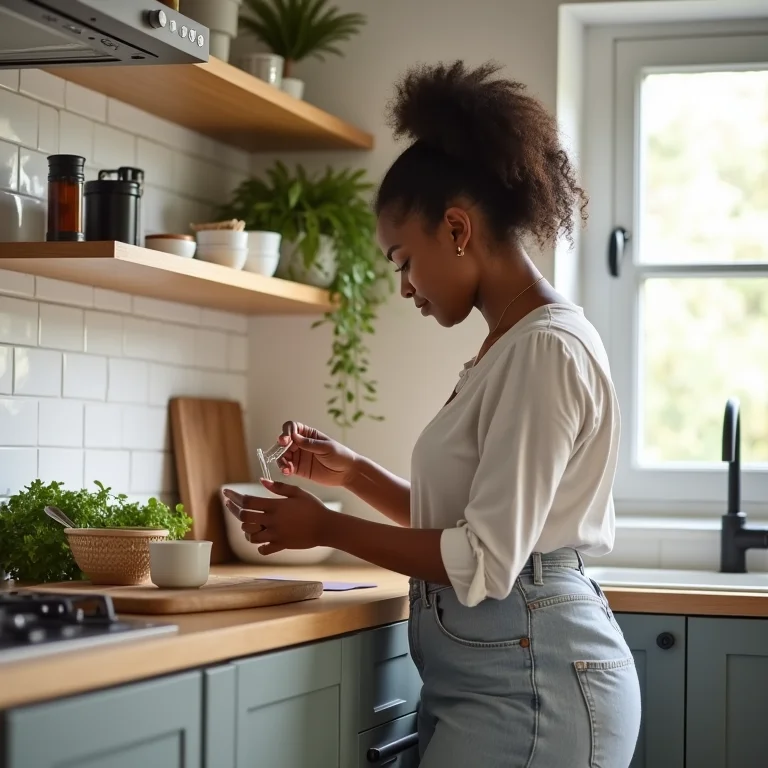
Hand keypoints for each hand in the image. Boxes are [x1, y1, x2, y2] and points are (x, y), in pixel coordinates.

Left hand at [223, 480, 337, 555]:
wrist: (326, 527)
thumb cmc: (313, 506)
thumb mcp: (298, 492)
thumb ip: (279, 487)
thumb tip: (261, 481)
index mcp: (275, 506)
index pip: (248, 501)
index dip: (234, 497)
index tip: (226, 493)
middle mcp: (272, 521)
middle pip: (244, 518)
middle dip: (234, 510)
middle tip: (229, 504)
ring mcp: (275, 535)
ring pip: (250, 535)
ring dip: (247, 528)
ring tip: (248, 522)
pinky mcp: (280, 545)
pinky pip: (263, 549)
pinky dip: (259, 545)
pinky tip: (261, 539)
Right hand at [275, 421, 356, 487]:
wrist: (347, 472)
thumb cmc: (340, 455)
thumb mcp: (326, 447)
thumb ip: (310, 444)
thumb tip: (294, 437)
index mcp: (308, 435)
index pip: (292, 428)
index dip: (286, 432)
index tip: (285, 440)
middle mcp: (301, 444)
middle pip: (284, 442)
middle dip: (280, 448)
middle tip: (282, 455)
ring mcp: (299, 457)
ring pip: (283, 456)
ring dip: (281, 460)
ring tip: (286, 468)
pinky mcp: (299, 469)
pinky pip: (287, 468)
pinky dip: (284, 469)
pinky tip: (287, 472)